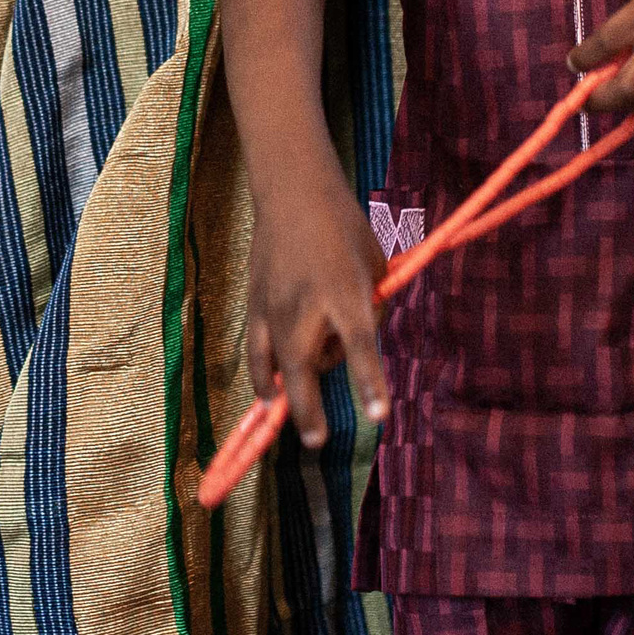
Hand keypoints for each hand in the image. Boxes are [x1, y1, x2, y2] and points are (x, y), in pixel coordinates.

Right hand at [247, 181, 389, 445]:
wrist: (294, 194)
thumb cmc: (344, 228)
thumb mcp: (373, 265)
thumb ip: (370, 307)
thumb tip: (358, 347)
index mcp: (346, 292)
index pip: (361, 345)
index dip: (369, 383)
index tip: (378, 416)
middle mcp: (308, 304)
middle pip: (306, 366)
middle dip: (309, 409)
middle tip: (316, 440)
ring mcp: (275, 306)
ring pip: (276, 364)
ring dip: (288, 395)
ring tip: (303, 422)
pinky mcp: (255, 304)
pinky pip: (256, 350)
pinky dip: (261, 375)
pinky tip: (267, 395)